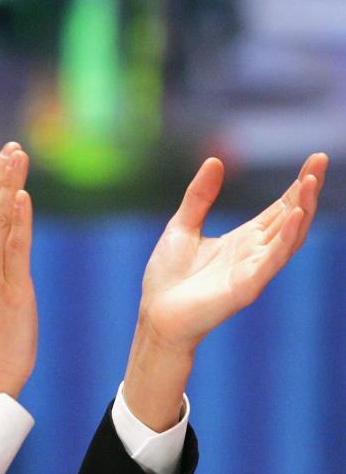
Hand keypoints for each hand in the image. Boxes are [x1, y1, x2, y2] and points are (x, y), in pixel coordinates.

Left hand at [124, 153, 328, 430]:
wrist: (155, 314)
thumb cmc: (167, 277)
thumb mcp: (182, 226)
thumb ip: (200, 196)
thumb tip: (215, 161)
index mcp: (242, 240)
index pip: (279, 209)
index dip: (297, 186)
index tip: (314, 159)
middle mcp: (254, 253)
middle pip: (290, 217)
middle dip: (306, 190)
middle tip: (319, 160)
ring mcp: (254, 270)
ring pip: (288, 236)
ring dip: (302, 209)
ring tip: (310, 182)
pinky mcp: (247, 286)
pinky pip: (273, 260)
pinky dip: (286, 237)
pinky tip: (296, 215)